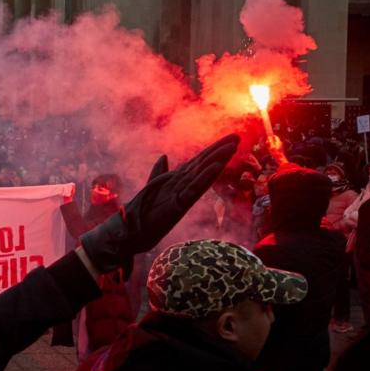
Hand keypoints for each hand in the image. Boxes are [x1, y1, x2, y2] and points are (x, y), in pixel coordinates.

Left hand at [80, 134, 239, 273]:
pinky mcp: (177, 206)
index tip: (231, 138)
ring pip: (202, 175)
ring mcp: (182, 196)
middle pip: (204, 165)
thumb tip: (164, 156)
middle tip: (238, 138)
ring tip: (232, 147)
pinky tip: (216, 167)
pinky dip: (204, 178)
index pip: (199, 161)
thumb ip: (159, 171)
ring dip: (217, 161)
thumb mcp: (152, 186)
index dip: (213, 149)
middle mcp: (183, 187)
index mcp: (178, 181)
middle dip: (220, 151)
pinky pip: (193, 190)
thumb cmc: (143, 212)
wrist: (131, 232)